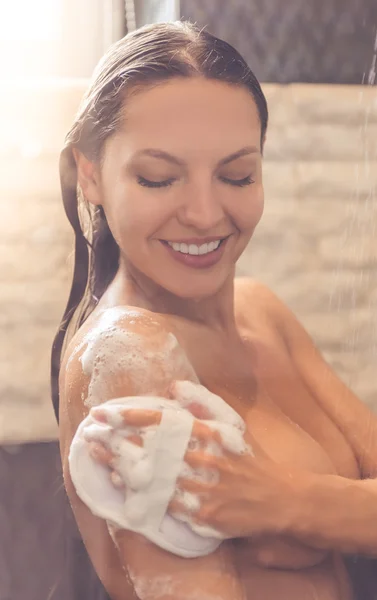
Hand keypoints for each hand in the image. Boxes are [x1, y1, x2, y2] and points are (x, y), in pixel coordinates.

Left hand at [87, 406, 299, 539]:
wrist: (282, 498)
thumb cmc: (252, 458)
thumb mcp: (232, 425)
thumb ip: (204, 403)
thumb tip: (174, 385)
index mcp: (210, 433)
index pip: (164, 420)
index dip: (132, 415)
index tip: (104, 411)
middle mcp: (206, 458)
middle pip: (153, 448)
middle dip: (118, 439)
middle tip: (90, 432)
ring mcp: (206, 487)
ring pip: (156, 476)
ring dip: (124, 466)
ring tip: (97, 456)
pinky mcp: (206, 514)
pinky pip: (169, 504)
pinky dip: (144, 495)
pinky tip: (124, 487)